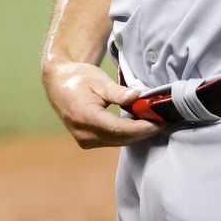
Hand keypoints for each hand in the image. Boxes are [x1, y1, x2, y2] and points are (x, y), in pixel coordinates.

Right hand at [42, 60, 158, 148]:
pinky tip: (139, 126)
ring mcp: (84, 140)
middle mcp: (83, 133)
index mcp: (84, 116)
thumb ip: (118, 92)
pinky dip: (127, 135)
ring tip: (154, 123)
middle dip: (143, 131)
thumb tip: (138, 96)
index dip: (141, 128)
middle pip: (121, 138)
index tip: (158, 123)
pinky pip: (112, 141)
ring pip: (118, 142)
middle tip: (162, 121)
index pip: (119, 128)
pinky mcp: (87, 142)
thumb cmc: (78, 78)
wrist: (58, 83)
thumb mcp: (98, 80)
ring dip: (137, 134)